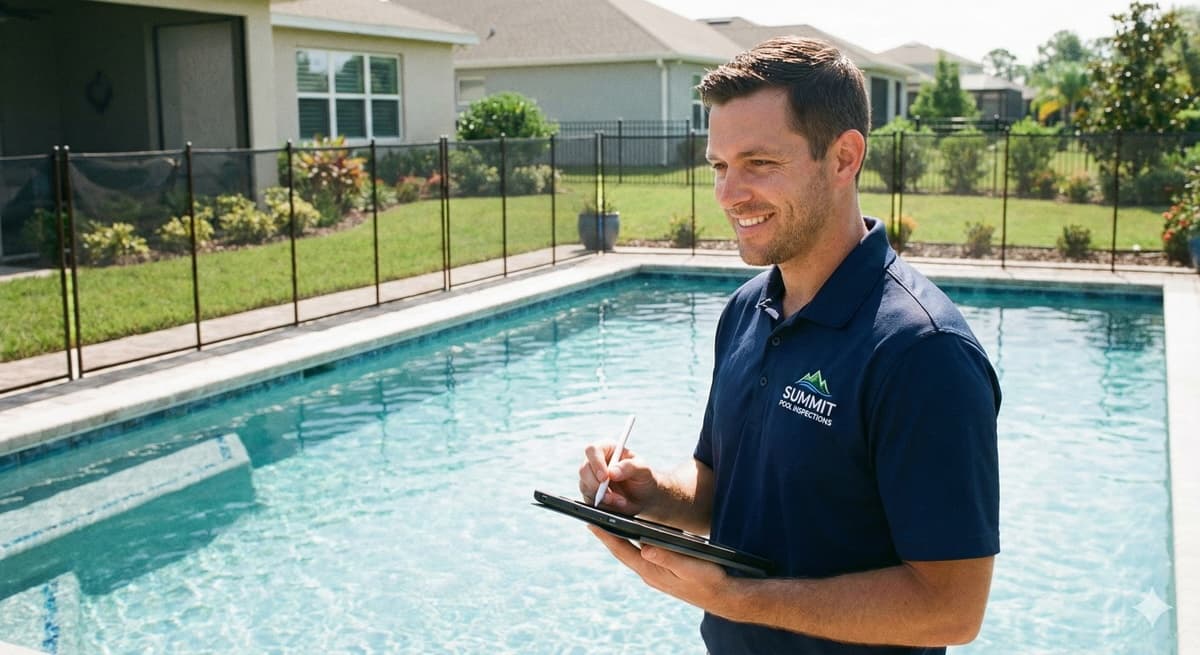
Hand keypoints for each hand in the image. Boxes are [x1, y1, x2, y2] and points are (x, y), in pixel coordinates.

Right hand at [577, 441, 658, 514]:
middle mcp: (596, 463)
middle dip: (596, 485)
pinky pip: (589, 499)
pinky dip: (602, 505)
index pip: (592, 450)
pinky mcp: (590, 494)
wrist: (644, 498)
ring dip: (602, 497)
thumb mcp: (643, 470)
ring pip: (585, 486)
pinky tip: (615, 504)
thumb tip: (612, 472)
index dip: (596, 463)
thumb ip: (630, 467)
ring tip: (620, 501)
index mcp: (607, 449)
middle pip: (584, 470)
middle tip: (611, 495)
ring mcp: (591, 479)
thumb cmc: (644, 478)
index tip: (605, 477)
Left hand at [587, 525, 740, 618]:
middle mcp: (649, 573)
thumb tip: (645, 548)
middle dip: (607, 536)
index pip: (623, 550)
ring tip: (606, 524)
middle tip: (591, 518)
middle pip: (622, 551)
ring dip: (618, 539)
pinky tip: (633, 536)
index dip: (607, 536)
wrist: (722, 596)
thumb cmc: (709, 579)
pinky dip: (632, 544)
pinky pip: (641, 556)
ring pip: (631, 554)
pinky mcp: (662, 573)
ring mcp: (655, 575)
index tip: (590, 522)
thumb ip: (668, 558)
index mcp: (652, 571)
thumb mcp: (690, 567)